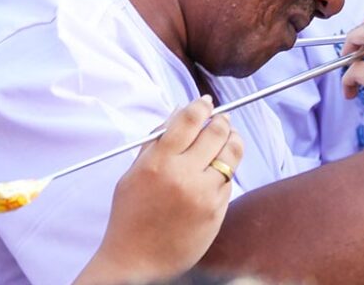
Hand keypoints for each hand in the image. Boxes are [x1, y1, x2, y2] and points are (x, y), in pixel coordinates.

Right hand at [81, 96, 242, 283]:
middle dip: (222, 121)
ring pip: (231, 154)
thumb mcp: (133, 174)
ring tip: (228, 138)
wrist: (137, 261)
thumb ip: (155, 142)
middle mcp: (184, 175)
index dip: (201, 106)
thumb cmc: (130, 217)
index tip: (205, 102)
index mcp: (158, 162)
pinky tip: (216, 171)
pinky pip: (228, 181)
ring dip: (232, 140)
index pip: (189, 120)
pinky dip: (225, 171)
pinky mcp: (217, 211)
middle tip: (221, 119)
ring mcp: (204, 194)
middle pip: (216, 132)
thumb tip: (178, 112)